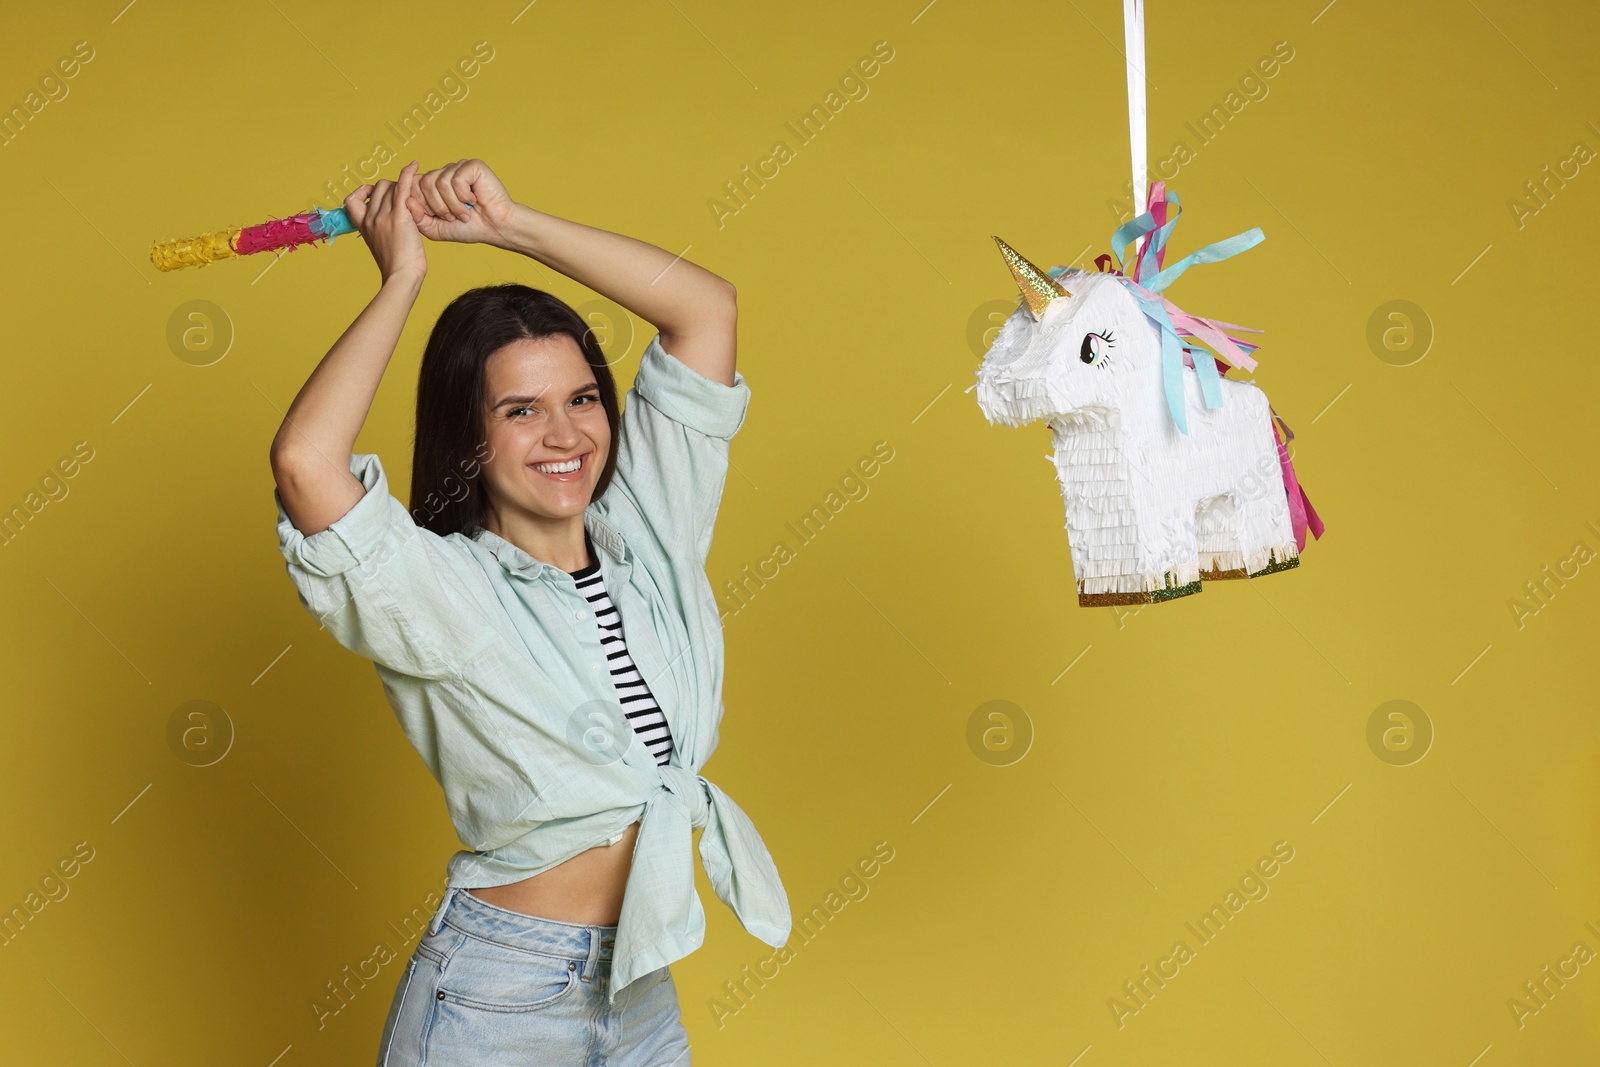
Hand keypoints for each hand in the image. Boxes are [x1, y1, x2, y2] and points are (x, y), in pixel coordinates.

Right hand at [345, 160, 426, 284]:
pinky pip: (402, 187)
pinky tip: (414, 166)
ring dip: (402, 187)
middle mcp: (370, 218)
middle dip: (392, 189)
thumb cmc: (397, 267)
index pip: (352, 200)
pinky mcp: (399, 216)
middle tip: (406, 200)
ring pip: (390, 186)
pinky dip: (407, 173)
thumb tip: (388, 224)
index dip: (363, 193)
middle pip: (378, 188)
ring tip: (415, 196)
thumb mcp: (381, 246)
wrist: (401, 277)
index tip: (374, 197)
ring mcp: (383, 216)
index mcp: (363, 226)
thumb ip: (380, 230)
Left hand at [404, 158, 514, 245]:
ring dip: (453, 205)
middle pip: (424, 183)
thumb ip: (417, 218)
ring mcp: (458, 167)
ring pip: (439, 182)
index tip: (436, 216)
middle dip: (438, 207)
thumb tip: (406, 200)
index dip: (421, 203)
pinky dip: (464, 196)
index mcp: (434, 185)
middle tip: (453, 217)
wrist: (495, 228)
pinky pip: (456, 179)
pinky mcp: (471, 165)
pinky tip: (475, 199)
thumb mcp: (436, 229)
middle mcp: (444, 173)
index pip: (413, 184)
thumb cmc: (470, 228)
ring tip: (465, 212)